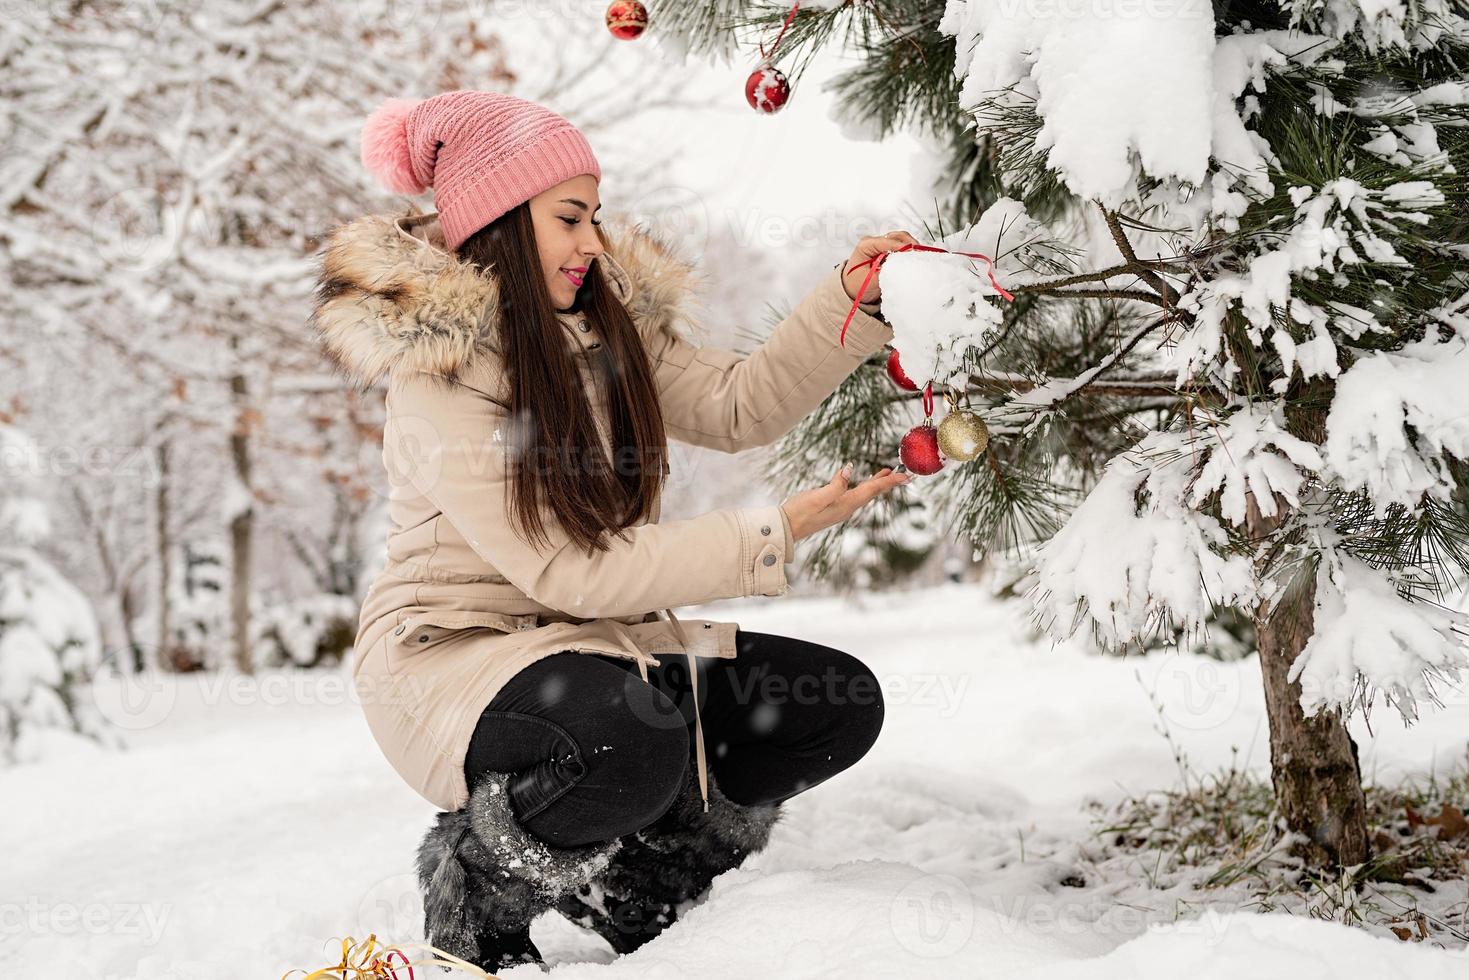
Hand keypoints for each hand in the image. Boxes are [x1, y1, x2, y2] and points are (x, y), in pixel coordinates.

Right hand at [780, 463, 911, 542]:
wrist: (786, 528)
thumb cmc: (799, 512)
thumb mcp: (816, 497)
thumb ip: (834, 485)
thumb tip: (849, 469)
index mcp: (846, 503)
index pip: (872, 489)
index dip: (890, 481)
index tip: (906, 476)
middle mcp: (847, 507)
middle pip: (873, 492)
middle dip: (889, 483)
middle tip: (905, 475)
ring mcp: (841, 508)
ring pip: (865, 494)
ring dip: (878, 484)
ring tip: (888, 475)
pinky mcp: (834, 507)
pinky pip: (856, 495)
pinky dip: (865, 487)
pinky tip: (864, 484)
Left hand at [841, 231, 920, 304]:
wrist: (851, 291)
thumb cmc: (856, 286)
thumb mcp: (869, 281)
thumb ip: (885, 273)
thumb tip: (901, 268)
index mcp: (865, 245)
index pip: (887, 241)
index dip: (901, 246)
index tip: (912, 252)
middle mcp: (874, 243)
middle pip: (896, 236)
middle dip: (909, 244)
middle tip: (919, 254)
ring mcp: (881, 247)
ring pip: (901, 240)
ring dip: (911, 247)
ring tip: (919, 256)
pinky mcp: (888, 253)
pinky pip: (901, 248)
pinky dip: (909, 252)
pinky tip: (915, 259)